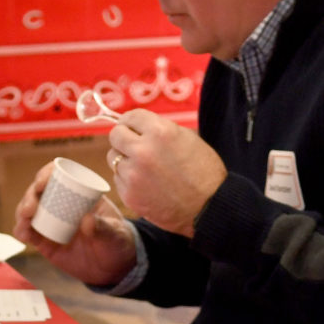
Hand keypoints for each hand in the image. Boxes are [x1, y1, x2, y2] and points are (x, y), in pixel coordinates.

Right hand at [12, 161, 139, 285]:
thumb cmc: (117, 242)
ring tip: (25, 220)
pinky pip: (28, 232)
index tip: (41, 182)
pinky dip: (21, 231)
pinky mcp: (44, 241)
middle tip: (31, 208)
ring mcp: (51, 222)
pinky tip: (22, 234)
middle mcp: (62, 204)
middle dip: (30, 196)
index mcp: (79, 193)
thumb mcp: (115, 234)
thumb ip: (104, 228)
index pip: (60, 176)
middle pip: (39, 192)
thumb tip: (87, 220)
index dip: (47, 175)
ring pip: (29, 211)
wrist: (113, 268)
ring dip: (22, 212)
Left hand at [105, 111, 227, 236]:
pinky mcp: (129, 195)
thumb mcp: (186, 138)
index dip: (132, 122)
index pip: (131, 117)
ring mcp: (133, 175)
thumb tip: (137, 127)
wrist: (210, 206)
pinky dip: (128, 179)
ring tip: (144, 167)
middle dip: (124, 138)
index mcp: (160, 132)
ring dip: (125, 159)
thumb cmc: (203, 171)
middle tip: (133, 145)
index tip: (133, 127)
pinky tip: (146, 183)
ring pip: (113, 158)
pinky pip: (118, 179)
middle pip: (115, 135)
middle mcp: (143, 151)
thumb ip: (159, 130)